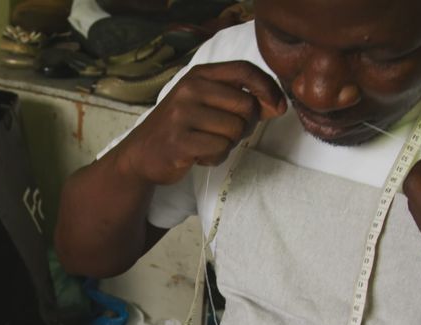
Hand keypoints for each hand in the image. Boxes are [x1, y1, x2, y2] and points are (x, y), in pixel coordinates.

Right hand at [110, 61, 286, 186]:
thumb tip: (278, 105)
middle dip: (246, 126)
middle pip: (247, 106)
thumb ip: (240, 100)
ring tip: (207, 144)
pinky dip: (215, 158)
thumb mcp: (206, 104)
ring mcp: (182, 115)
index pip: (245, 70)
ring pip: (235, 131)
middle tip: (227, 134)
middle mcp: (190, 90)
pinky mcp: (179, 141)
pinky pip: (220, 150)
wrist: (141, 153)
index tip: (279, 106)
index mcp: (199, 75)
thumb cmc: (181, 128)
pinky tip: (199, 156)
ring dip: (228, 144)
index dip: (268, 87)